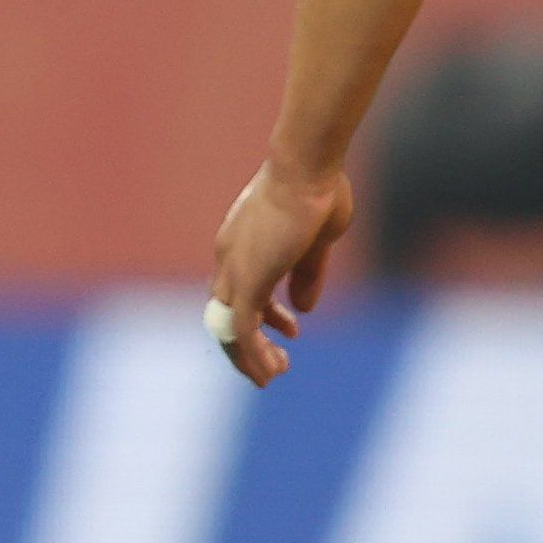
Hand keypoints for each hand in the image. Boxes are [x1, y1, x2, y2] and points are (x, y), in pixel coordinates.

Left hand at [207, 160, 354, 385]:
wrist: (306, 167)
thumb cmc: (316, 191)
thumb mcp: (314, 242)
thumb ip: (306, 274)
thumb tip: (303, 308)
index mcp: (242, 243)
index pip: (241, 289)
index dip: (266, 315)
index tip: (293, 327)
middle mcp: (230, 257)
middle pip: (226, 312)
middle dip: (250, 342)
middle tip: (278, 364)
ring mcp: (234, 269)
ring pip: (229, 326)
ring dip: (249, 356)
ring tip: (275, 374)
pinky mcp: (246, 280)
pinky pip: (241, 330)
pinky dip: (252, 355)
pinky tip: (270, 371)